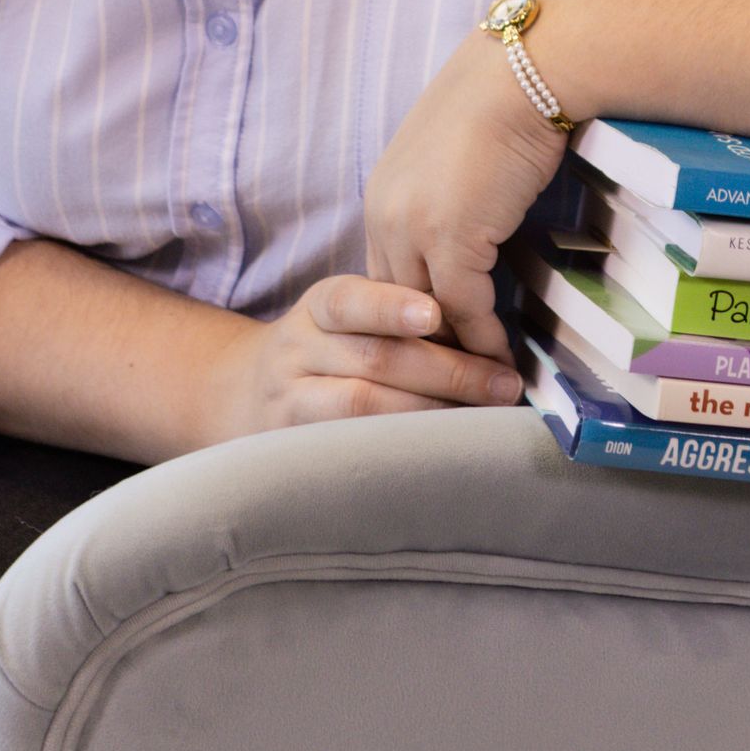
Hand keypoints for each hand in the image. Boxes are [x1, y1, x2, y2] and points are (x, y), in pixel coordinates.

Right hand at [195, 273, 523, 445]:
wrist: (245, 395)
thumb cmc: (326, 352)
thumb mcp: (346, 319)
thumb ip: (400, 318)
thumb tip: (488, 333)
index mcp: (320, 306)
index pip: (351, 299)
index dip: (391, 306)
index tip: (436, 314)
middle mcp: (299, 347)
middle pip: (373, 357)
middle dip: (448, 371)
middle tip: (504, 383)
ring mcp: (292, 400)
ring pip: (362, 405)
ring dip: (431, 412)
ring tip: (484, 419)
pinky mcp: (296, 446)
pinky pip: (351, 448)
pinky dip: (401, 448)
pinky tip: (442, 450)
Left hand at [363, 27, 570, 365]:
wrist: (524, 71)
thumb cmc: (503, 101)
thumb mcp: (460, 158)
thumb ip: (452, 200)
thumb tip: (476, 228)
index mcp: (384, 194)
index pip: (389, 275)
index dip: (414, 315)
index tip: (439, 348)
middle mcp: (386, 214)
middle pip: (395, 303)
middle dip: (424, 346)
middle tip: (453, 387)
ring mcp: (414, 228)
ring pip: (425, 315)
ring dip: (453, 355)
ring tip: (480, 388)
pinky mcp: (452, 238)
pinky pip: (463, 308)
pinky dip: (483, 340)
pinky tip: (504, 360)